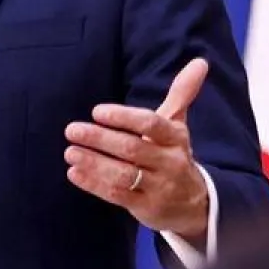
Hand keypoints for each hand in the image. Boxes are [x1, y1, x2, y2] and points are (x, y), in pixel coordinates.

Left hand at [63, 57, 210, 245]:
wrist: (194, 203)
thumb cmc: (175, 154)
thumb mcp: (179, 125)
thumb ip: (182, 93)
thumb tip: (199, 61)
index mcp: (175, 138)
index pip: (151, 124)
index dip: (124, 117)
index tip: (97, 111)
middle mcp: (169, 162)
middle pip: (132, 149)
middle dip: (100, 139)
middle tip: (72, 129)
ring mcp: (158, 187)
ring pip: (123, 174)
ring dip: (94, 163)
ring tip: (70, 151)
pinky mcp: (145, 207)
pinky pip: (118, 195)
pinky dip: (94, 184)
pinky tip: (74, 172)